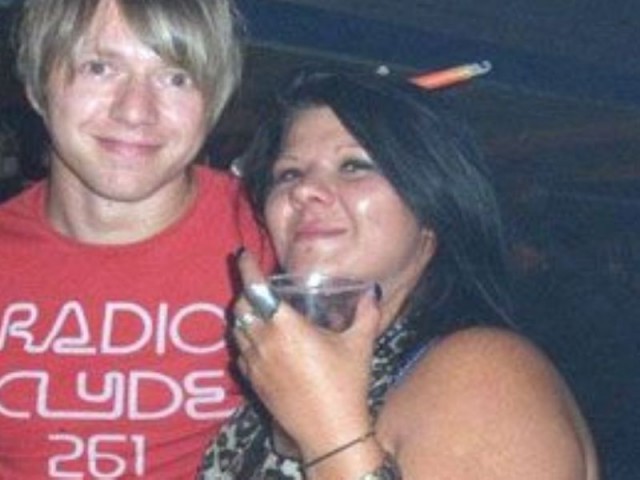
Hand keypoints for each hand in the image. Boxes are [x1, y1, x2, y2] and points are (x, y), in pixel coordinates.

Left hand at [232, 250, 381, 458]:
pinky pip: (240, 354)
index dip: (247, 269)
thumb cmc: (345, 385)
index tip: (244, 256)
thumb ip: (366, 314)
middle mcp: (264, 342)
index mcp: (286, 326)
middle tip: (259, 287)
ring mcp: (255, 364)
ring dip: (243, 316)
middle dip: (245, 292)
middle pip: (240, 307)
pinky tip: (260, 344)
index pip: (257, 289)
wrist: (329, 431)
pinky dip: (244, 341)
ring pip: (236, 330)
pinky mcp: (253, 383)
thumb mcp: (359, 345)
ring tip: (259, 312)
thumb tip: (372, 292)